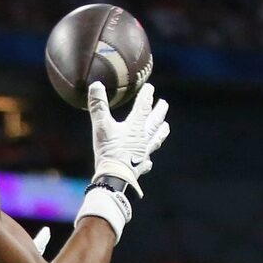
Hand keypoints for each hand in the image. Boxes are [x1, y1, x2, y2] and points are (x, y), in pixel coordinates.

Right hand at [86, 81, 169, 195]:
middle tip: (164, 104)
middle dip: (159, 112)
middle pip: (154, 122)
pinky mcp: (139, 167)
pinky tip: (149, 161)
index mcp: (135, 127)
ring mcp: (143, 153)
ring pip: (155, 140)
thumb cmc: (109, 151)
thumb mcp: (101, 126)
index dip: (147, 96)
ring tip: (166, 127)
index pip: (143, 107)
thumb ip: (98, 106)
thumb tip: (96, 85)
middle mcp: (143, 139)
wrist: (114, 178)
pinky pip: (146, 162)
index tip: (151, 87)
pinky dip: (148, 160)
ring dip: (160, 132)